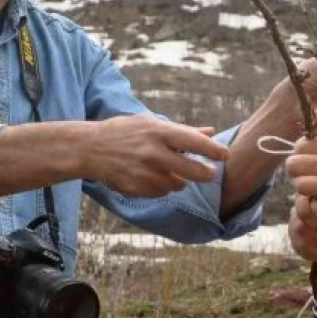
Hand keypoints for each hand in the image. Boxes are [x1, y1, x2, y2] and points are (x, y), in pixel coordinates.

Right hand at [83, 115, 228, 196]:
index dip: (214, 150)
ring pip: (179, 185)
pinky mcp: (138, 189)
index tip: (226, 155)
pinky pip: (163, 193)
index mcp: (159, 132)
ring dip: (179, 180)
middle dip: (206, 173)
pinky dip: (162, 187)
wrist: (89, 149)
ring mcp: (146, 173)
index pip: (195, 142)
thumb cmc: (124, 132)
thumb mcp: (151, 124)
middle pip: (194, 171)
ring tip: (164, 168)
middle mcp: (154, 153)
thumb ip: (183, 131)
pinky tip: (149, 176)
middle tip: (209, 172)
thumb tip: (211, 132)